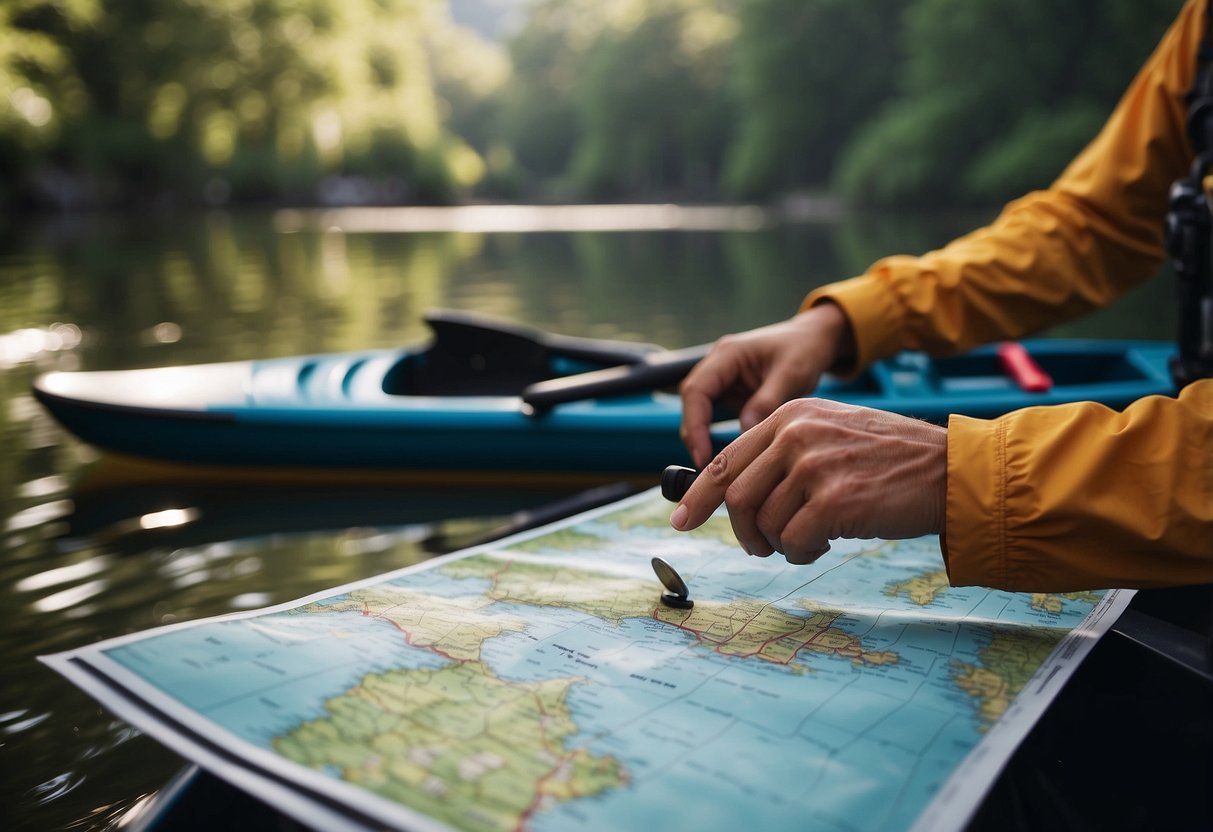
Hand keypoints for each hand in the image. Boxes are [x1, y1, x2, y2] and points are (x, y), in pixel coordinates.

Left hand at [669, 399, 946, 563]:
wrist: (949, 470)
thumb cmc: (889, 461)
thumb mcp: (829, 435)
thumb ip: (782, 453)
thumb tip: (730, 494)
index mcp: (790, 414)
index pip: (725, 459)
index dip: (698, 495)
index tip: (681, 520)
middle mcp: (796, 433)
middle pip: (737, 497)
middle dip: (743, 532)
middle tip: (760, 547)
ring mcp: (814, 465)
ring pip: (766, 523)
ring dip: (781, 544)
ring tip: (810, 540)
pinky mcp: (833, 500)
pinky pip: (794, 542)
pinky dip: (803, 553)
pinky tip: (826, 545)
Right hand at [678, 303, 852, 467]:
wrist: (814, 338)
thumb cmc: (805, 349)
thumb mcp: (792, 374)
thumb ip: (767, 402)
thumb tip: (745, 433)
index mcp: (728, 354)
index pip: (696, 390)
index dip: (694, 425)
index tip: (702, 455)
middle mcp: (718, 365)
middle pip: (691, 402)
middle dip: (694, 435)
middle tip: (706, 468)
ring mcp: (723, 379)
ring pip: (699, 411)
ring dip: (702, 437)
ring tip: (714, 466)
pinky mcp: (731, 392)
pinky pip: (715, 416)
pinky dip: (715, 435)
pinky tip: (726, 455)